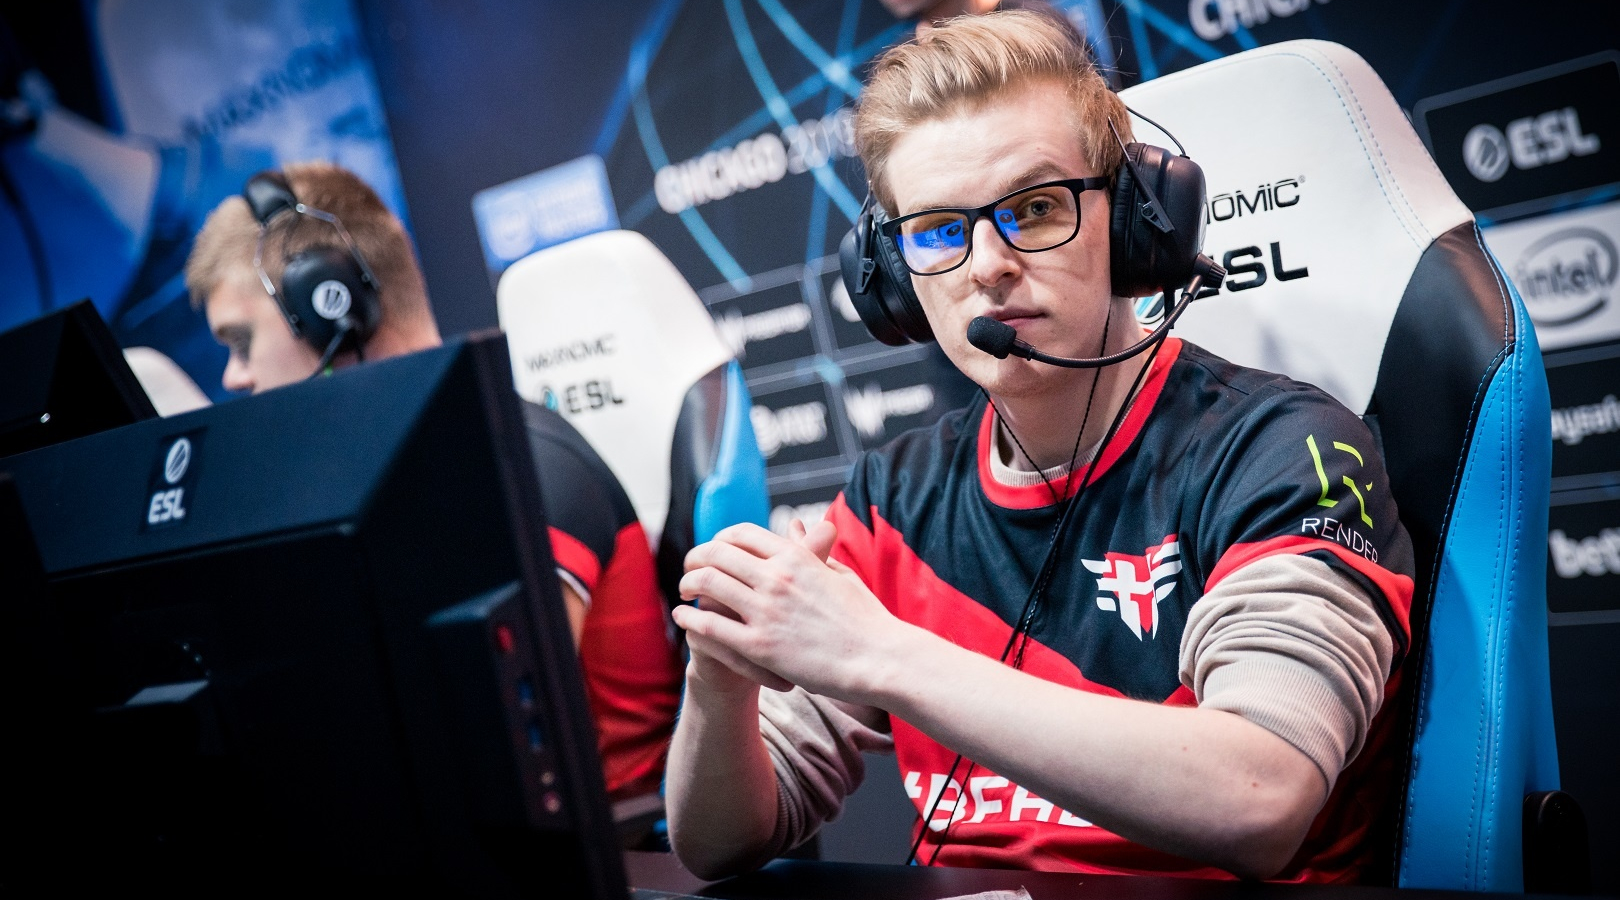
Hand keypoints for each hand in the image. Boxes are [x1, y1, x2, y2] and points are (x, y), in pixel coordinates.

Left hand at [672, 520, 901, 703]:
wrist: (880, 658)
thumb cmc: (866, 619)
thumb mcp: (839, 573)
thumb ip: (812, 549)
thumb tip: (796, 525)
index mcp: (796, 557)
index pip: (741, 533)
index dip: (718, 539)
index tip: (712, 550)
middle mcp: (777, 577)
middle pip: (715, 553)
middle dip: (694, 558)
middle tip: (688, 570)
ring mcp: (766, 611)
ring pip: (706, 584)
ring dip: (687, 584)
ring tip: (683, 592)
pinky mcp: (760, 646)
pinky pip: (709, 625)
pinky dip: (689, 618)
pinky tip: (683, 619)